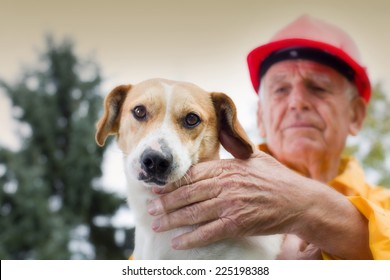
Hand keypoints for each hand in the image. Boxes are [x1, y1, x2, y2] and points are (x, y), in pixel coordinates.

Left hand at [147, 150, 309, 249]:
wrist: (299, 200)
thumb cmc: (277, 177)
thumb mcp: (254, 156)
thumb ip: (234, 148)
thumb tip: (221, 134)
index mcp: (226, 168)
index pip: (192, 174)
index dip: (172, 183)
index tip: (158, 188)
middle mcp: (224, 185)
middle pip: (187, 194)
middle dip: (165, 202)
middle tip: (150, 207)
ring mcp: (230, 205)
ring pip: (193, 213)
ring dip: (171, 220)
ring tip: (156, 224)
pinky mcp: (237, 224)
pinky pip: (208, 233)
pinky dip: (191, 239)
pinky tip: (177, 242)